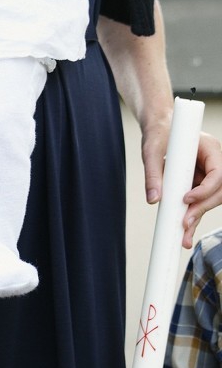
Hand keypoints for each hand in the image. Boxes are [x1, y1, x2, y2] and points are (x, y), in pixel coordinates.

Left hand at [140, 120, 221, 249]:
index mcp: (210, 148)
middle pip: (218, 190)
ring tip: (183, 236)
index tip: (186, 198)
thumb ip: (153, 174)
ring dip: (198, 217)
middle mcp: (214, 162)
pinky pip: (198, 202)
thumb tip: (153, 199)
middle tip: (184, 223)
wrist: (159, 130)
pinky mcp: (198, 184)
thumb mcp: (152, 151)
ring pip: (210, 200)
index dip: (206, 189)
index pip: (219, 173)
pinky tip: (184, 234)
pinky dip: (191, 216)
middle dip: (203, 208)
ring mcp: (207, 174)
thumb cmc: (159, 134)